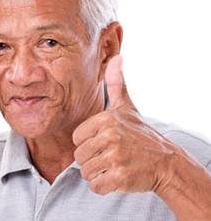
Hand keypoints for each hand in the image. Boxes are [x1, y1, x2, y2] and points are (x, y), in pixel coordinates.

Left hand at [72, 55, 176, 194]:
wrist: (166, 162)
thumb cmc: (141, 135)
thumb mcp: (128, 107)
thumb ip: (117, 84)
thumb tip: (117, 57)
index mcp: (106, 119)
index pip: (77, 139)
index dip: (88, 144)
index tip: (104, 143)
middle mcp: (110, 136)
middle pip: (79, 156)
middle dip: (92, 160)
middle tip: (111, 157)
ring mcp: (115, 157)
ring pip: (85, 172)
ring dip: (97, 173)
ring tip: (114, 166)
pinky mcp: (120, 177)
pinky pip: (95, 186)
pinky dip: (102, 186)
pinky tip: (116, 178)